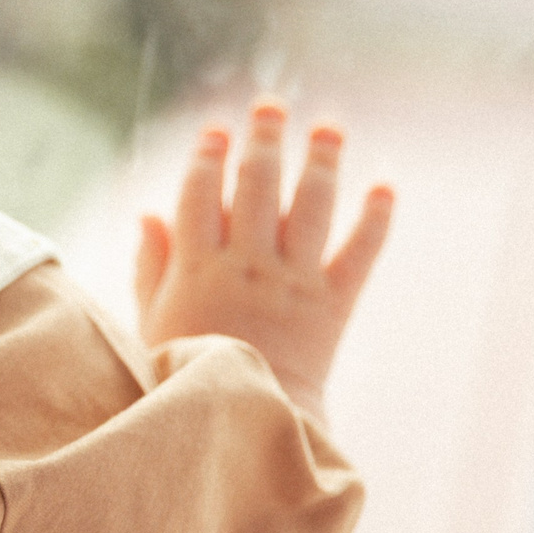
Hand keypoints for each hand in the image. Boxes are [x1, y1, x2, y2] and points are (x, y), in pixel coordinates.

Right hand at [135, 100, 392, 418]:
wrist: (248, 424)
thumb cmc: (188, 377)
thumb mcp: (151, 323)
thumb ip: (149, 266)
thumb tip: (148, 213)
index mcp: (196, 268)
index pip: (200, 193)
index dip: (207, 156)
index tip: (216, 130)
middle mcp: (246, 265)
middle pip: (256, 184)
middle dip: (264, 140)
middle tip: (271, 108)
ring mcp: (292, 281)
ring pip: (309, 205)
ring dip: (321, 160)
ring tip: (328, 128)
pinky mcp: (334, 304)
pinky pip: (360, 252)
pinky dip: (376, 219)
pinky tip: (385, 186)